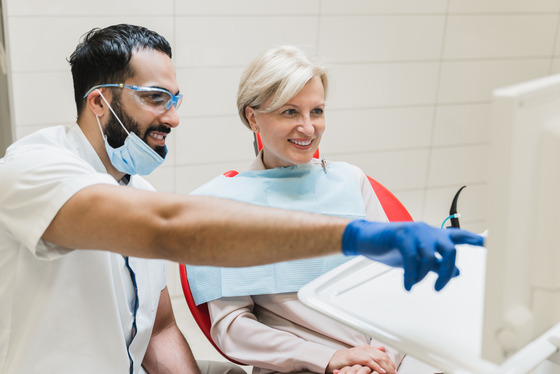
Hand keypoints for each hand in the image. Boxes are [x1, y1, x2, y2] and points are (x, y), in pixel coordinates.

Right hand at [326, 345, 395, 373]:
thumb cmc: (347, 360)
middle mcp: (365, 348)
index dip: (390, 362)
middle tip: (394, 372)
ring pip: (377, 358)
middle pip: (382, 355)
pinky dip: (376, 367)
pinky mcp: (354, 357)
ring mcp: (359, 352)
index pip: (383, 354)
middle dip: (390, 365)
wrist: (333, 360)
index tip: (395, 369)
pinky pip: (368, 361)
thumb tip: (383, 348)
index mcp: (367, 348)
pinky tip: (381, 372)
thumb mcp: (361, 356)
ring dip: (385, 367)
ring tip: (390, 373)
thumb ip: (372, 352)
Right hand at [342, 220, 484, 290]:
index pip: (459, 236)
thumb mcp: (417, 257)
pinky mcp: (401, 236)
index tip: (490, 245)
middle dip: (446, 271)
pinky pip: (412, 259)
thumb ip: (436, 263)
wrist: (367, 238)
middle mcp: (427, 230)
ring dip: (424, 276)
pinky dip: (411, 276)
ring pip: (430, 256)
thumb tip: (456, 272)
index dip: (476, 240)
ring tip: (416, 284)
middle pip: (449, 249)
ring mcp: (414, 232)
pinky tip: (408, 285)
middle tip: (438, 287)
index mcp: (433, 234)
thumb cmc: (393, 246)